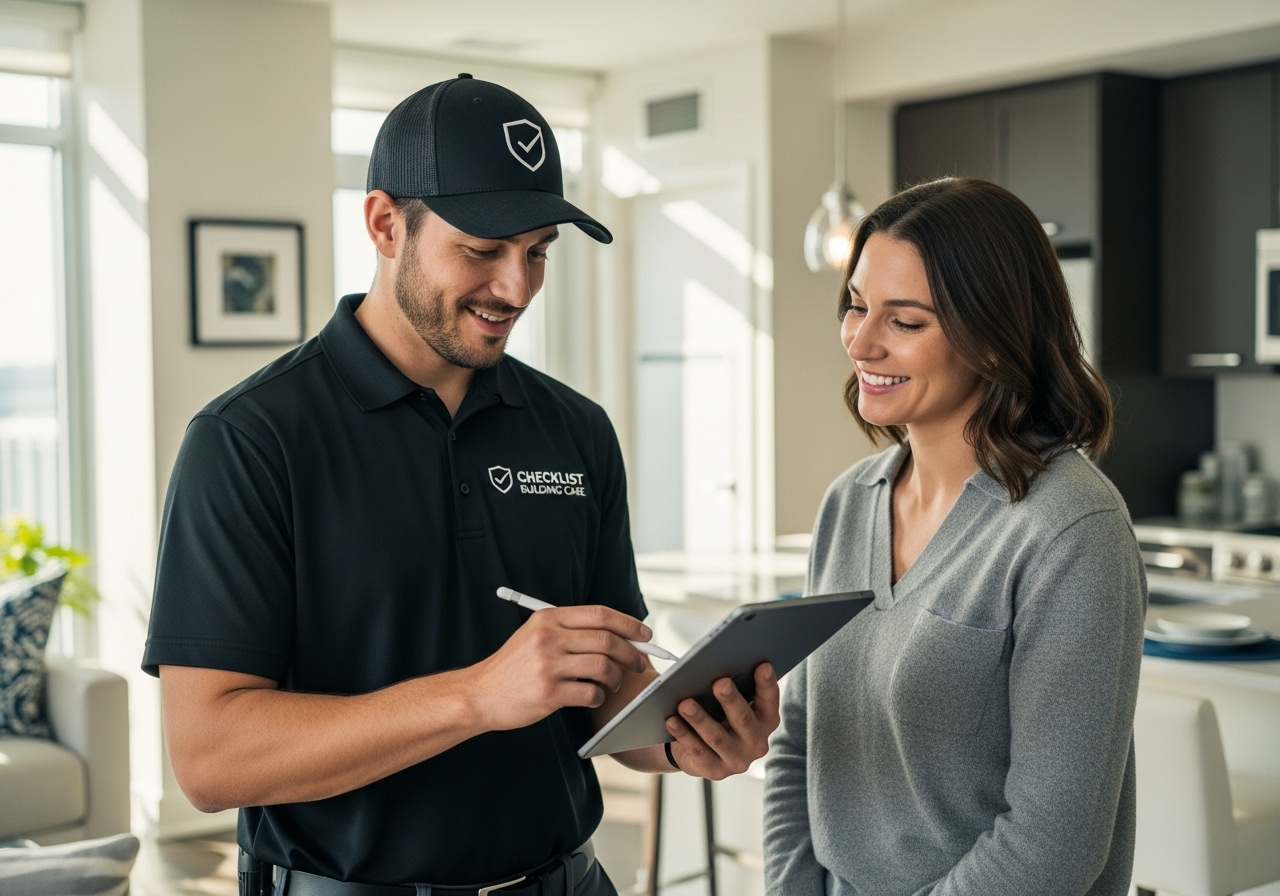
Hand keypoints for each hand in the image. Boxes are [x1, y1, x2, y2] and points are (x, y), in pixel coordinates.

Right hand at [469, 605, 649, 731]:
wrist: (480, 694)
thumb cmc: (513, 667)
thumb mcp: (534, 635)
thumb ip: (570, 630)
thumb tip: (617, 632)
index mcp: (548, 618)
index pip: (600, 614)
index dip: (629, 624)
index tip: (645, 635)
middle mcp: (548, 637)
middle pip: (607, 639)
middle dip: (631, 653)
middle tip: (639, 663)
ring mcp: (547, 665)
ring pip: (603, 667)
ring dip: (616, 677)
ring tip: (612, 683)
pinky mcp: (548, 693)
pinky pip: (591, 693)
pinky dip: (599, 696)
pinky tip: (593, 696)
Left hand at [666, 663, 778, 779]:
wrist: (701, 749)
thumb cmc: (718, 713)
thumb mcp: (730, 701)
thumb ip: (732, 684)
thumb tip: (719, 664)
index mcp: (766, 720)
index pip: (769, 701)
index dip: (767, 684)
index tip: (762, 665)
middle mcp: (757, 742)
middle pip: (743, 719)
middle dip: (731, 700)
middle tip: (720, 683)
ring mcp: (737, 759)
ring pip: (717, 737)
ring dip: (700, 719)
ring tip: (685, 703)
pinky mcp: (715, 770)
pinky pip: (697, 751)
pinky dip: (683, 735)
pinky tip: (672, 721)